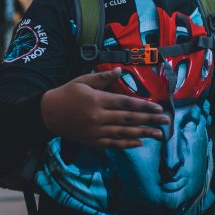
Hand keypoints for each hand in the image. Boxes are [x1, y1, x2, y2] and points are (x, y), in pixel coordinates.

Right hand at [40, 68, 169, 148]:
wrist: (48, 114)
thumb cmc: (66, 94)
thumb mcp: (82, 81)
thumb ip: (102, 78)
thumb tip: (120, 71)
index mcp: (97, 100)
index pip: (126, 103)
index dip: (143, 106)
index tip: (158, 108)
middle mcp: (98, 117)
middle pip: (129, 119)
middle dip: (150, 120)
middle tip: (166, 121)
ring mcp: (96, 131)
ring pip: (124, 133)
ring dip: (143, 133)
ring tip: (158, 134)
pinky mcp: (92, 141)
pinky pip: (113, 144)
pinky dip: (128, 144)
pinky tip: (140, 142)